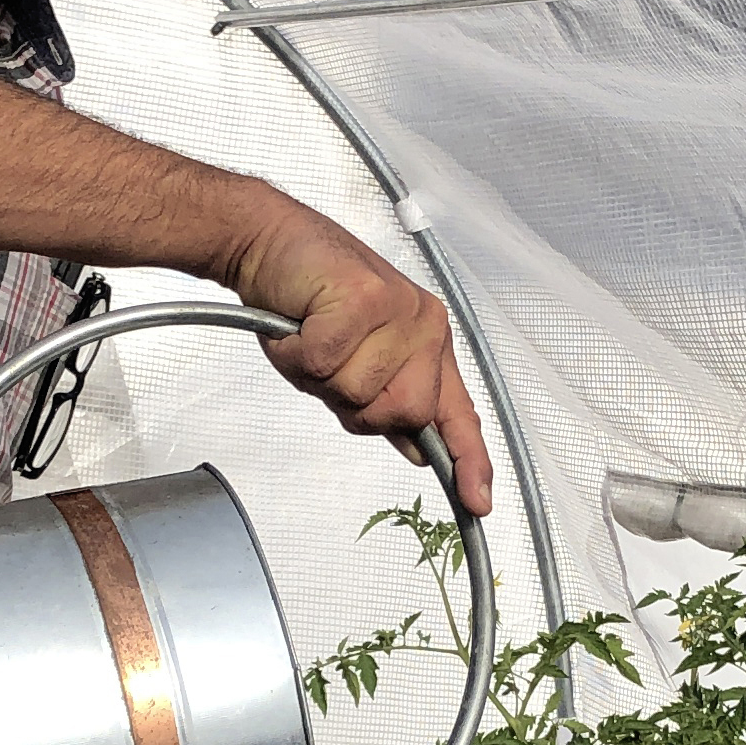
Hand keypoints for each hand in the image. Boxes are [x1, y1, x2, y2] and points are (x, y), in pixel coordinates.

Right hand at [224, 202, 493, 516]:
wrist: (268, 243)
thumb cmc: (307, 299)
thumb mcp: (353, 359)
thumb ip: (387, 400)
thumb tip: (418, 449)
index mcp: (428, 342)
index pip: (458, 412)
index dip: (470, 461)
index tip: (478, 501)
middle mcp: (423, 326)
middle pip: (404, 413)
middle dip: (354, 405)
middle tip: (329, 364)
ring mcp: (398, 311)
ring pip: (359, 394)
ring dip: (319, 378)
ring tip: (311, 338)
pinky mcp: (364, 301)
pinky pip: (324, 366)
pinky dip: (296, 356)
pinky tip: (298, 327)